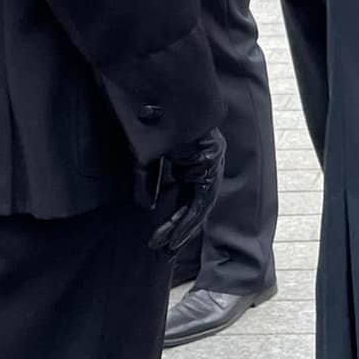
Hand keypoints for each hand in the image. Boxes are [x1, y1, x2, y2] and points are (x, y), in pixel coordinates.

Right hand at [148, 129, 224, 251]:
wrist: (171, 105)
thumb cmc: (157, 126)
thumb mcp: (147, 160)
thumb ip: (147, 182)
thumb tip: (147, 206)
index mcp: (194, 164)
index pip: (186, 199)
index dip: (174, 221)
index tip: (160, 239)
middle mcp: (206, 169)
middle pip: (194, 208)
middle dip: (179, 233)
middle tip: (165, 253)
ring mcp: (211, 169)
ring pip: (198, 210)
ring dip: (181, 232)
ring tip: (166, 250)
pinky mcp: (211, 170)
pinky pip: (201, 203)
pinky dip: (187, 222)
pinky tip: (174, 238)